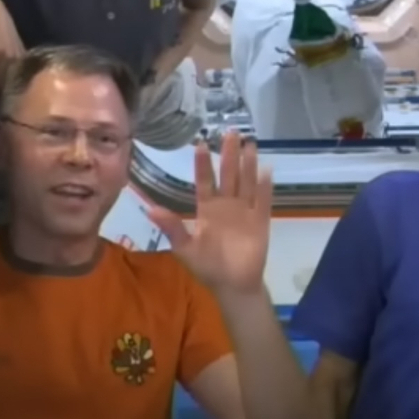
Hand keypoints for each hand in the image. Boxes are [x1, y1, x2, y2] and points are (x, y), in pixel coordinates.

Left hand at [146, 132, 271, 293]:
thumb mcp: (186, 248)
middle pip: (229, 175)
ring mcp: (244, 211)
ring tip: (249, 143)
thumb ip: (172, 227)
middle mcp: (226, 205)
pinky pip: (263, 201)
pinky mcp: (260, 221)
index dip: (203, 164)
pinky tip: (267, 170)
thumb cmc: (207, 267)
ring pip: (246, 182)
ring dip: (248, 164)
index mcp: (207, 209)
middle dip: (229, 154)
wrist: (233, 286)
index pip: (205, 181)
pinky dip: (265, 187)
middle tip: (231, 131)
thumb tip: (151, 209)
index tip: (201, 143)